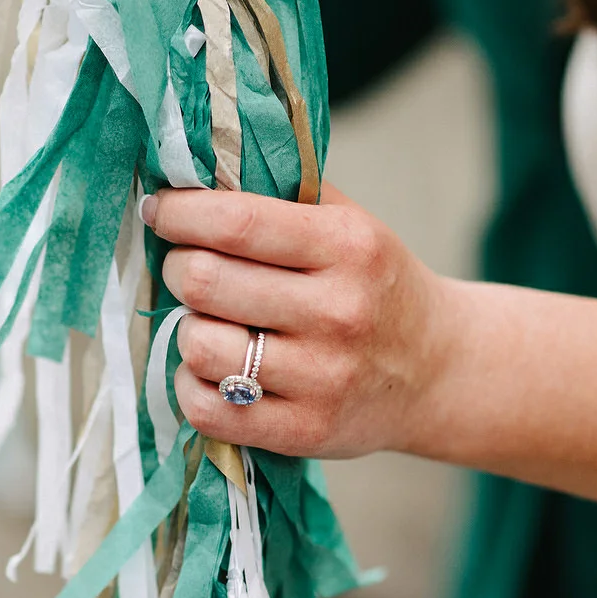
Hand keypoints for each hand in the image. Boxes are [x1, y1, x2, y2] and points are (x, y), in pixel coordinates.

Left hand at [145, 184, 445, 458]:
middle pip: (205, 281)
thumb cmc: (373, 285)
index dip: (180, 213)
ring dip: (187, 329)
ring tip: (208, 321)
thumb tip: (194, 167)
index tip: (159, 210)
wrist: (437, 371)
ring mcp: (323, 377)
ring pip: (200, 347)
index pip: (236, 221)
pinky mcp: (305, 430)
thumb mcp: (350, 223)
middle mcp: (339, 312)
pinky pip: (207, 409)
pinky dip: (191, 386)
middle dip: (178, 268)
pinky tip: (210, 370)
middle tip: (186, 268)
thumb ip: (282, 193)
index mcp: (349, 246)